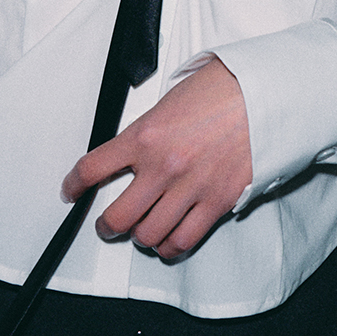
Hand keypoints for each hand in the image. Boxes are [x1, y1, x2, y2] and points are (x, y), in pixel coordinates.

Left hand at [61, 56, 251, 260]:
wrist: (266, 94)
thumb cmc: (223, 88)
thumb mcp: (170, 98)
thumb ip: (147, 129)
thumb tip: (132, 149)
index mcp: (145, 135)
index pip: (92, 168)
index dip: (73, 185)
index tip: (70, 191)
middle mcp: (162, 166)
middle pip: (117, 216)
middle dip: (105, 225)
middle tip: (105, 224)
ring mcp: (190, 187)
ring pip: (148, 235)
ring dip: (139, 237)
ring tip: (139, 233)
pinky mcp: (217, 202)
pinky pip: (183, 240)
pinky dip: (170, 247)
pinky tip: (167, 242)